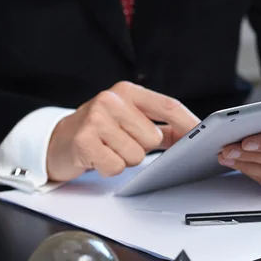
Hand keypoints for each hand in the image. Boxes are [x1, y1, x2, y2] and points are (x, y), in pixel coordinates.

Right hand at [47, 82, 199, 180]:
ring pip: (135, 155)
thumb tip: (192, 137)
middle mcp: (111, 100)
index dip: (188, 122)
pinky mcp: (84, 141)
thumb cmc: (99, 131)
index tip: (203, 134)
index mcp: (127, 92)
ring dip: (124, 159)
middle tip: (121, 143)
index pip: (168, 105)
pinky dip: (109, 168)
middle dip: (142, 148)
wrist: (57, 141)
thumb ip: (162, 127)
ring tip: (108, 149)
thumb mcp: (129, 121)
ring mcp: (96, 119)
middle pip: (153, 137)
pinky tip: (98, 157)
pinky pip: (116, 166)